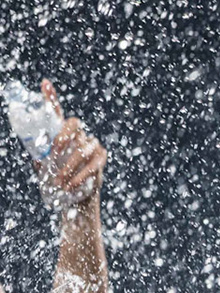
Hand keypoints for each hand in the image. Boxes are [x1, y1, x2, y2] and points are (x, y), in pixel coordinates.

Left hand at [37, 85, 104, 204]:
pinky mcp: (102, 159)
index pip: (56, 112)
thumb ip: (40, 157)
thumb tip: (38, 155)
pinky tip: (70, 185)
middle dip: (62, 137)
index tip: (44, 83)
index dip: (50, 97)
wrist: (75, 200)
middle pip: (73, 124)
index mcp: (61, 133)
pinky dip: (79, 176)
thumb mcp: (44, 167)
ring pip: (81, 150)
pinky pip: (92, 165)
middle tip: (53, 153)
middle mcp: (78, 134)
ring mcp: (92, 145)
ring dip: (68, 167)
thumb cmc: (57, 181)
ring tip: (59, 181)